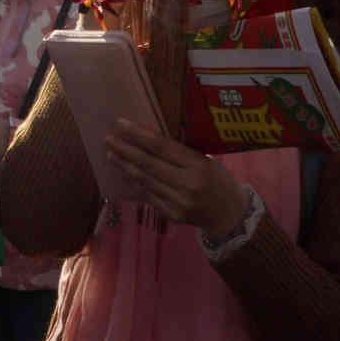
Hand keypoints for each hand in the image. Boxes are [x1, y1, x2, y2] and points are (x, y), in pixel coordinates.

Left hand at [103, 119, 247, 237]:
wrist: (231, 217)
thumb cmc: (220, 181)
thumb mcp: (207, 160)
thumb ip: (181, 153)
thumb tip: (148, 138)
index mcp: (198, 165)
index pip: (162, 147)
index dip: (139, 135)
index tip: (120, 123)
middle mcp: (187, 184)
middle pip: (149, 164)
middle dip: (126, 150)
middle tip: (108, 139)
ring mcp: (178, 202)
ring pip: (145, 181)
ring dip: (125, 166)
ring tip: (111, 154)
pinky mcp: (172, 215)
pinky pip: (149, 196)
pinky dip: (135, 184)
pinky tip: (125, 174)